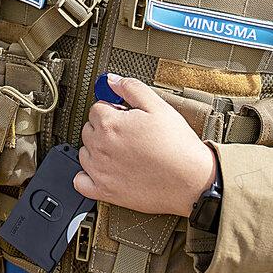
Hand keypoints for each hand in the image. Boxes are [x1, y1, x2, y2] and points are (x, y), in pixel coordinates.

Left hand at [74, 74, 216, 217]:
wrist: (192, 181)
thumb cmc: (177, 146)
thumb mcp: (158, 106)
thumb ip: (131, 88)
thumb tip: (111, 80)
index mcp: (110, 124)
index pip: (96, 108)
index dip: (113, 109)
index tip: (125, 115)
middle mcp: (100, 147)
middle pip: (89, 128)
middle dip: (104, 127)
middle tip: (128, 133)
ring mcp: (100, 171)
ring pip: (84, 152)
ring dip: (97, 149)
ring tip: (122, 151)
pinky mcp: (105, 192)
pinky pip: (80, 182)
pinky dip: (87, 176)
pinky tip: (103, 170)